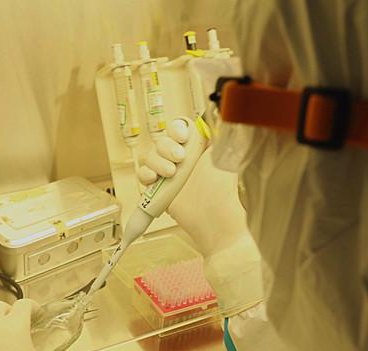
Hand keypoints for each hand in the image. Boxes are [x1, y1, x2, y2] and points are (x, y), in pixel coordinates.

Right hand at [137, 118, 249, 256]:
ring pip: (150, 156)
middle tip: (180, 159)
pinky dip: (146, 175)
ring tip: (171, 174)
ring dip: (157, 162)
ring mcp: (168, 174)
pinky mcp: (158, 189)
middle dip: (167, 147)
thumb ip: (221, 135)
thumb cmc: (222, 190)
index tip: (183, 137)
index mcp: (196, 147)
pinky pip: (143, 175)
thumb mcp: (224, 156)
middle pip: (162, 140)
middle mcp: (181, 159)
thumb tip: (221, 115)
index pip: (179, 128)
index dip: (176, 129)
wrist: (212, 218)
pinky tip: (155, 180)